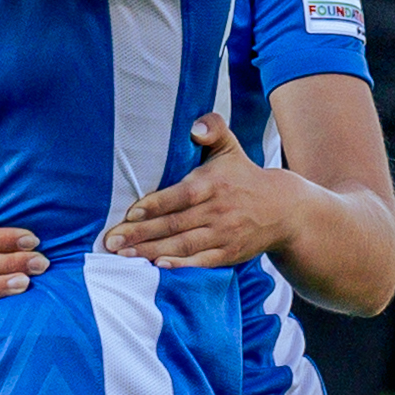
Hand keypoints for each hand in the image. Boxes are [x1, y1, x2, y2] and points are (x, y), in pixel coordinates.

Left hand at [100, 114, 295, 269]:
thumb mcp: (230, 147)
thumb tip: (195, 127)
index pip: (179, 196)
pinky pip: (201, 261)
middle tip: (110, 241)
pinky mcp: (228, 253)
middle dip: (140, 234)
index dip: (154, 205)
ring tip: (123, 256)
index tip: (129, 213)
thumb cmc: (244, 176)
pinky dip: (181, 266)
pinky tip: (158, 267)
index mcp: (212, 184)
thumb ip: (212, 128)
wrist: (283, 210)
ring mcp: (223, 234)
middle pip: (174, 224)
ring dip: (151, 252)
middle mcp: (217, 210)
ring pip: (182, 245)